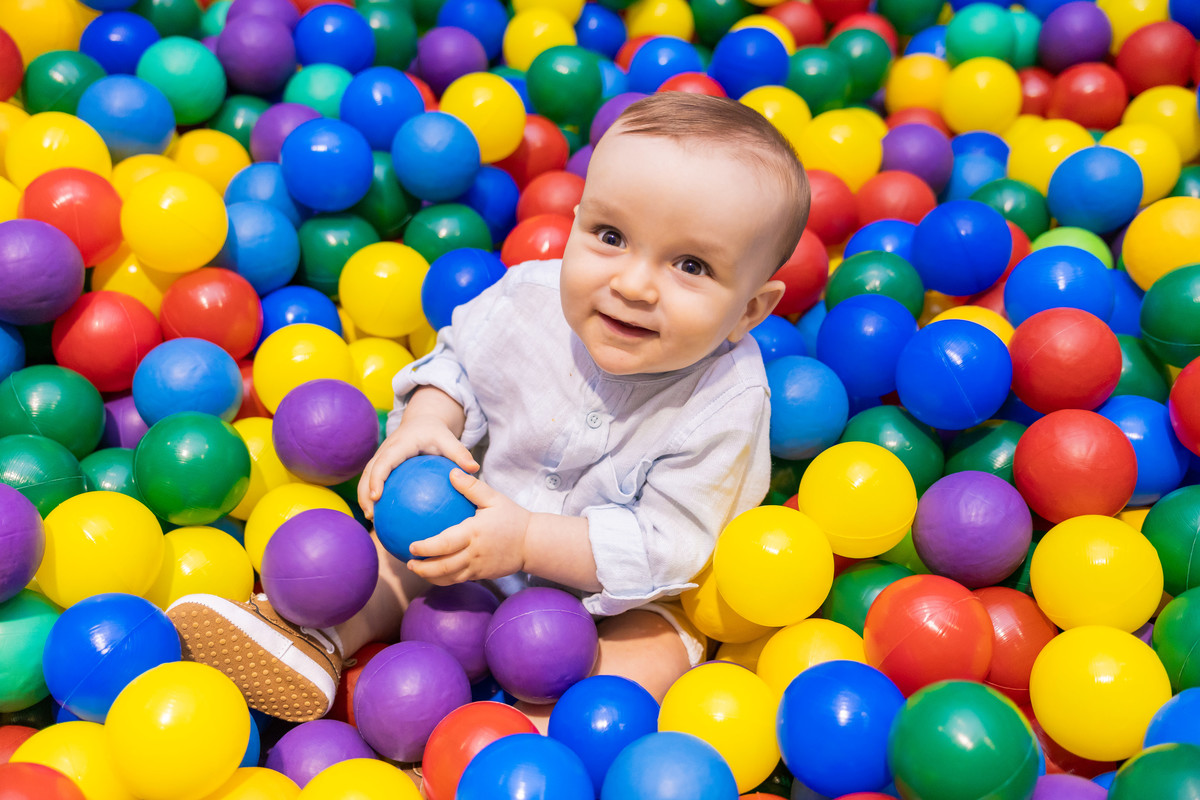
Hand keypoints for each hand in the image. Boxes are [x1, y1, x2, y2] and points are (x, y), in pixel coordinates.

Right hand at [357, 416, 478, 519]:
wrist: (422, 421)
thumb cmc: (436, 432)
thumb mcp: (448, 439)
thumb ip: (460, 453)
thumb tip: (474, 469)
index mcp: (399, 444)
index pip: (384, 461)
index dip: (377, 478)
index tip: (376, 496)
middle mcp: (386, 449)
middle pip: (369, 471)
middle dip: (365, 492)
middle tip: (370, 514)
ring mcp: (381, 456)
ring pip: (366, 476)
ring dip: (364, 497)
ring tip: (371, 517)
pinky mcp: (381, 463)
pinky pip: (373, 479)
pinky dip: (372, 495)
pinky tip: (381, 515)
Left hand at [406, 469, 529, 584]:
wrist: (533, 543)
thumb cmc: (512, 518)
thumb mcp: (494, 498)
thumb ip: (472, 487)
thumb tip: (451, 472)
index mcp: (474, 533)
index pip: (444, 544)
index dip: (426, 547)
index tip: (411, 546)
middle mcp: (474, 553)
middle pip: (443, 566)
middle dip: (423, 568)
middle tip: (408, 562)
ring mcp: (478, 567)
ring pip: (449, 577)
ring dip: (430, 576)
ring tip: (417, 570)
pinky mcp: (482, 575)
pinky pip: (459, 579)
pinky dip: (444, 579)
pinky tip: (435, 573)